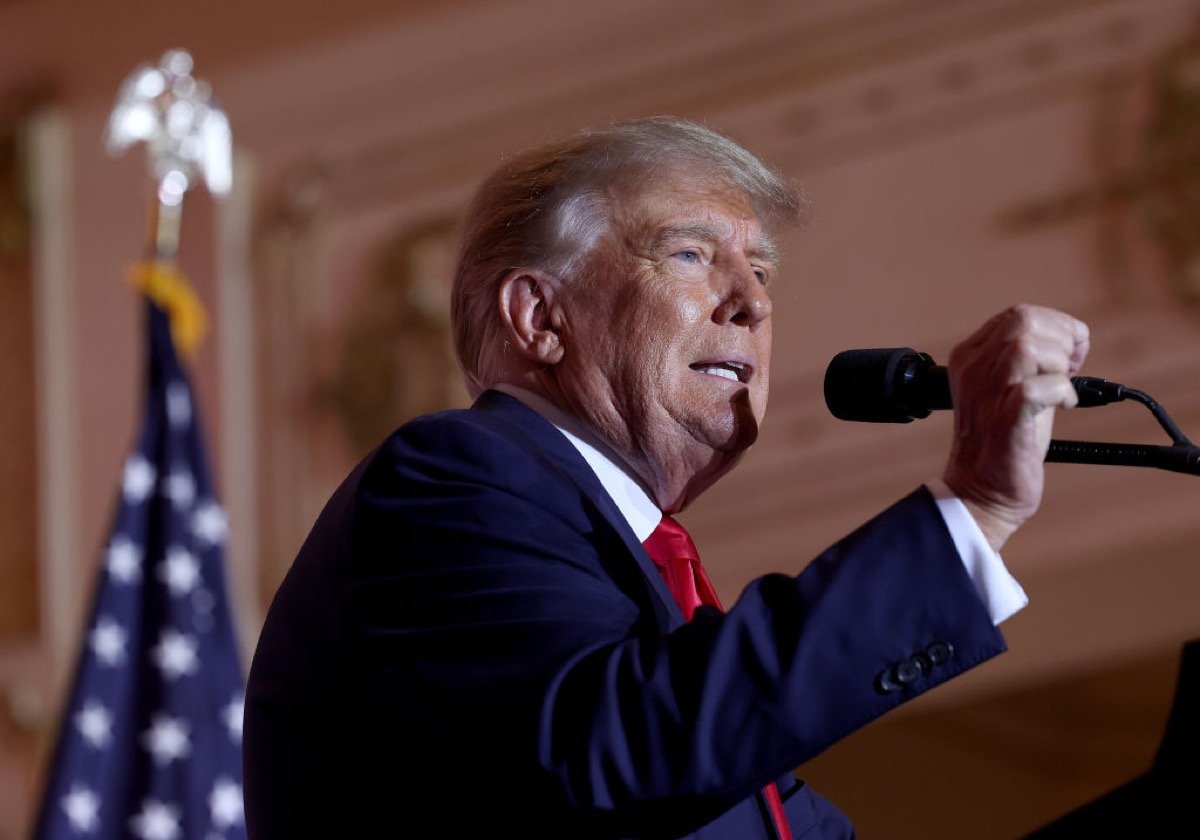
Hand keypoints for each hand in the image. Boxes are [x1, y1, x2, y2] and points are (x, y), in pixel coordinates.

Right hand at [942, 304, 1089, 550]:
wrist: (980, 489)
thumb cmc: (1000, 440)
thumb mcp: (1006, 386)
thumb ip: (1027, 359)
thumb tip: (1070, 337)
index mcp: (969, 357)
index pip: (1017, 315)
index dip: (1055, 326)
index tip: (1069, 354)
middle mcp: (973, 370)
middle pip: (1023, 321)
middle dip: (1060, 339)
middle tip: (1069, 369)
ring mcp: (986, 394)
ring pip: (1027, 347)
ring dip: (1058, 365)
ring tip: (1062, 389)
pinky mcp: (1004, 421)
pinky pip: (1037, 389)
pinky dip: (1061, 393)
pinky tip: (1063, 407)